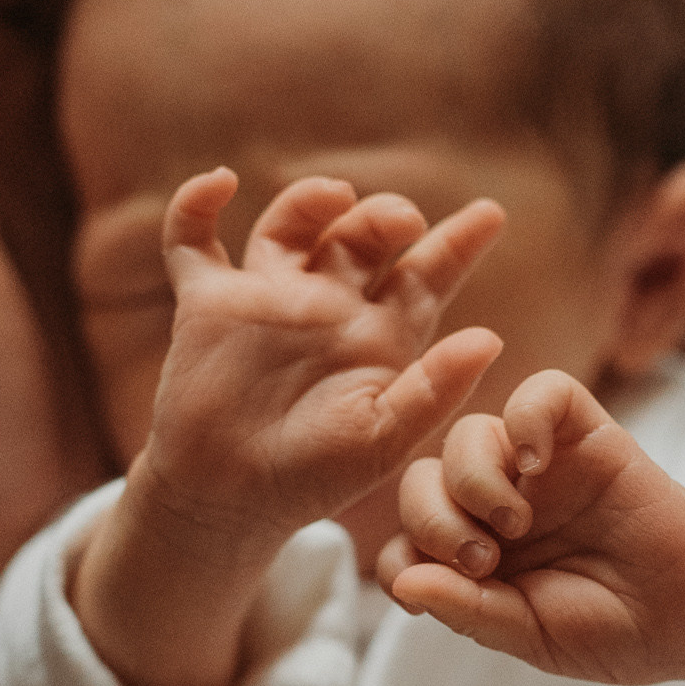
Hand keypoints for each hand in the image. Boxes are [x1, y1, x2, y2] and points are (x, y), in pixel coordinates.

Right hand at [129, 168, 508, 550]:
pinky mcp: (208, 304)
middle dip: (384, 217)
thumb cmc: (310, 480)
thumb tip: (491, 339)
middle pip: (362, 237)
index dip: (459, 243)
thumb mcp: (383, 443)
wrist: (226, 505)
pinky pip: (192, 240)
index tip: (492, 215)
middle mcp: (327, 306)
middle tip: (402, 221)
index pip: (426, 275)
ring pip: (292, 225)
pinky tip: (220, 181)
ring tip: (335, 198)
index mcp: (377, 336)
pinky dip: (196, 203)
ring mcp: (267, 299)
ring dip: (312, 200)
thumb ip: (434, 391)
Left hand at [380, 370, 684, 682]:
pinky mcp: (587, 436)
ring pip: (469, 434)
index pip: (407, 537)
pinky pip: (543, 393)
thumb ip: (467, 609)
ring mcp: (541, 468)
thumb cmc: (612, 631)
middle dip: (432, 519)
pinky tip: (535, 462)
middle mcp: (499, 503)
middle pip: (423, 478)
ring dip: (471, 478)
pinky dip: (527, 416)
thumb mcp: (529, 634)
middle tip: (481, 558)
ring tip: (512, 523)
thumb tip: (402, 583)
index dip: (403, 556)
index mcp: (477, 554)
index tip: (429, 587)